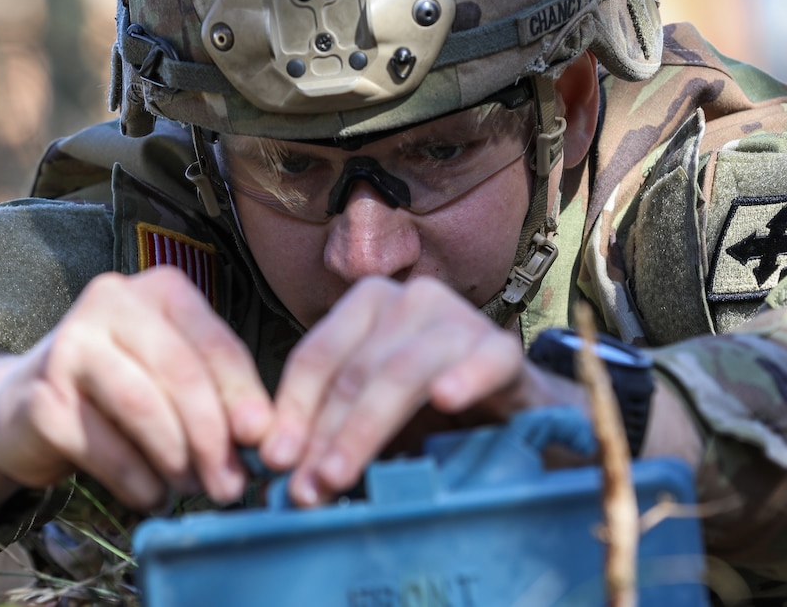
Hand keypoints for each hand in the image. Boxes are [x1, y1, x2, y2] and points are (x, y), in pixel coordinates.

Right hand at [0, 267, 272, 517]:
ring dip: (176, 458)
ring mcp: (69, 344)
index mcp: (161, 289)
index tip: (262, 440)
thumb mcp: (176, 377)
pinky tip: (153, 496)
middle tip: (232, 485)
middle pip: (181, 372)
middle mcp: (112, 302)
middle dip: (213, 436)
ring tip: (194, 489)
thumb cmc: (122, 387)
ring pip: (142, 405)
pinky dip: (136, 479)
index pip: (215, 344)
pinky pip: (102, 445)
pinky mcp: (41, 395)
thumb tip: (263, 438)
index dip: (244, 396)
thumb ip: (219, 395)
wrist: (27, 406)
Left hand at [258, 275, 585, 505]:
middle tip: (306, 486)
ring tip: (340, 472)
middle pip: (354, 370)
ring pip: (402, 372)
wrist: (511, 411)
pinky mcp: (504, 348)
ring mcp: (459, 319)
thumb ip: (327, 430)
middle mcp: (411, 300)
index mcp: (368, 305)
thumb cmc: (429, 412)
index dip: (292, 410)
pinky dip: (465, 379)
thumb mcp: (369, 416)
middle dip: (324, 434)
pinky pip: (483, 363)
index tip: (275, 460)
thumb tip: (280, 466)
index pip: (316, 356)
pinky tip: (446, 401)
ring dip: (365, 428)